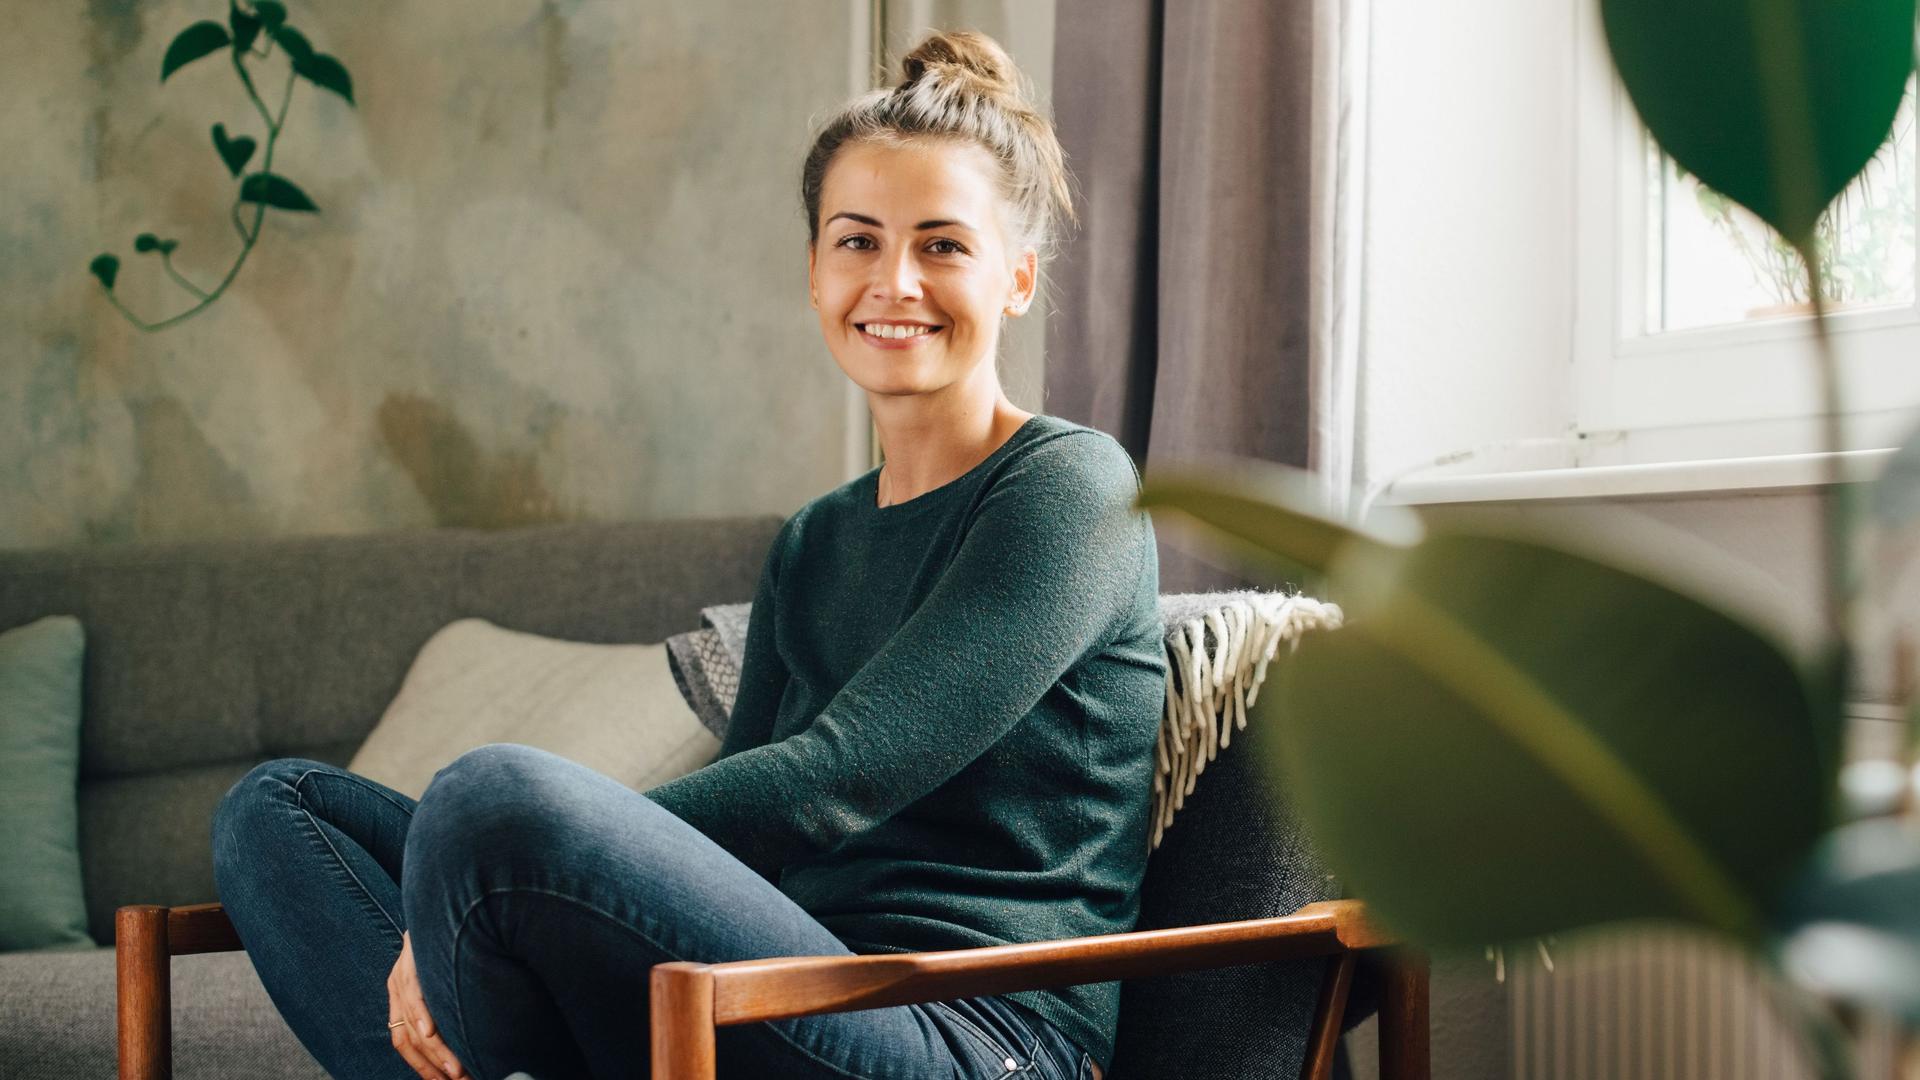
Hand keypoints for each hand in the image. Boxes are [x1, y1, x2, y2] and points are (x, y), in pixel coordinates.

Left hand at [388, 930, 465, 1078]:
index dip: (422, 1067)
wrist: (440, 896)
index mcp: (400, 995)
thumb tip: (467, 1033)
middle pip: (408, 1040)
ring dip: (437, 1052)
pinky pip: (415, 992)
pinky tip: (431, 1033)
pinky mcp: (412, 957)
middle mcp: (397, 987)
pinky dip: (424, 1015)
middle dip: (433, 1067)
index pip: (404, 1042)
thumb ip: (445, 1001)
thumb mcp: (442, 973)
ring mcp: (402, 973)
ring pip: (414, 1024)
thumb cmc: (451, 937)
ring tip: (457, 1071)